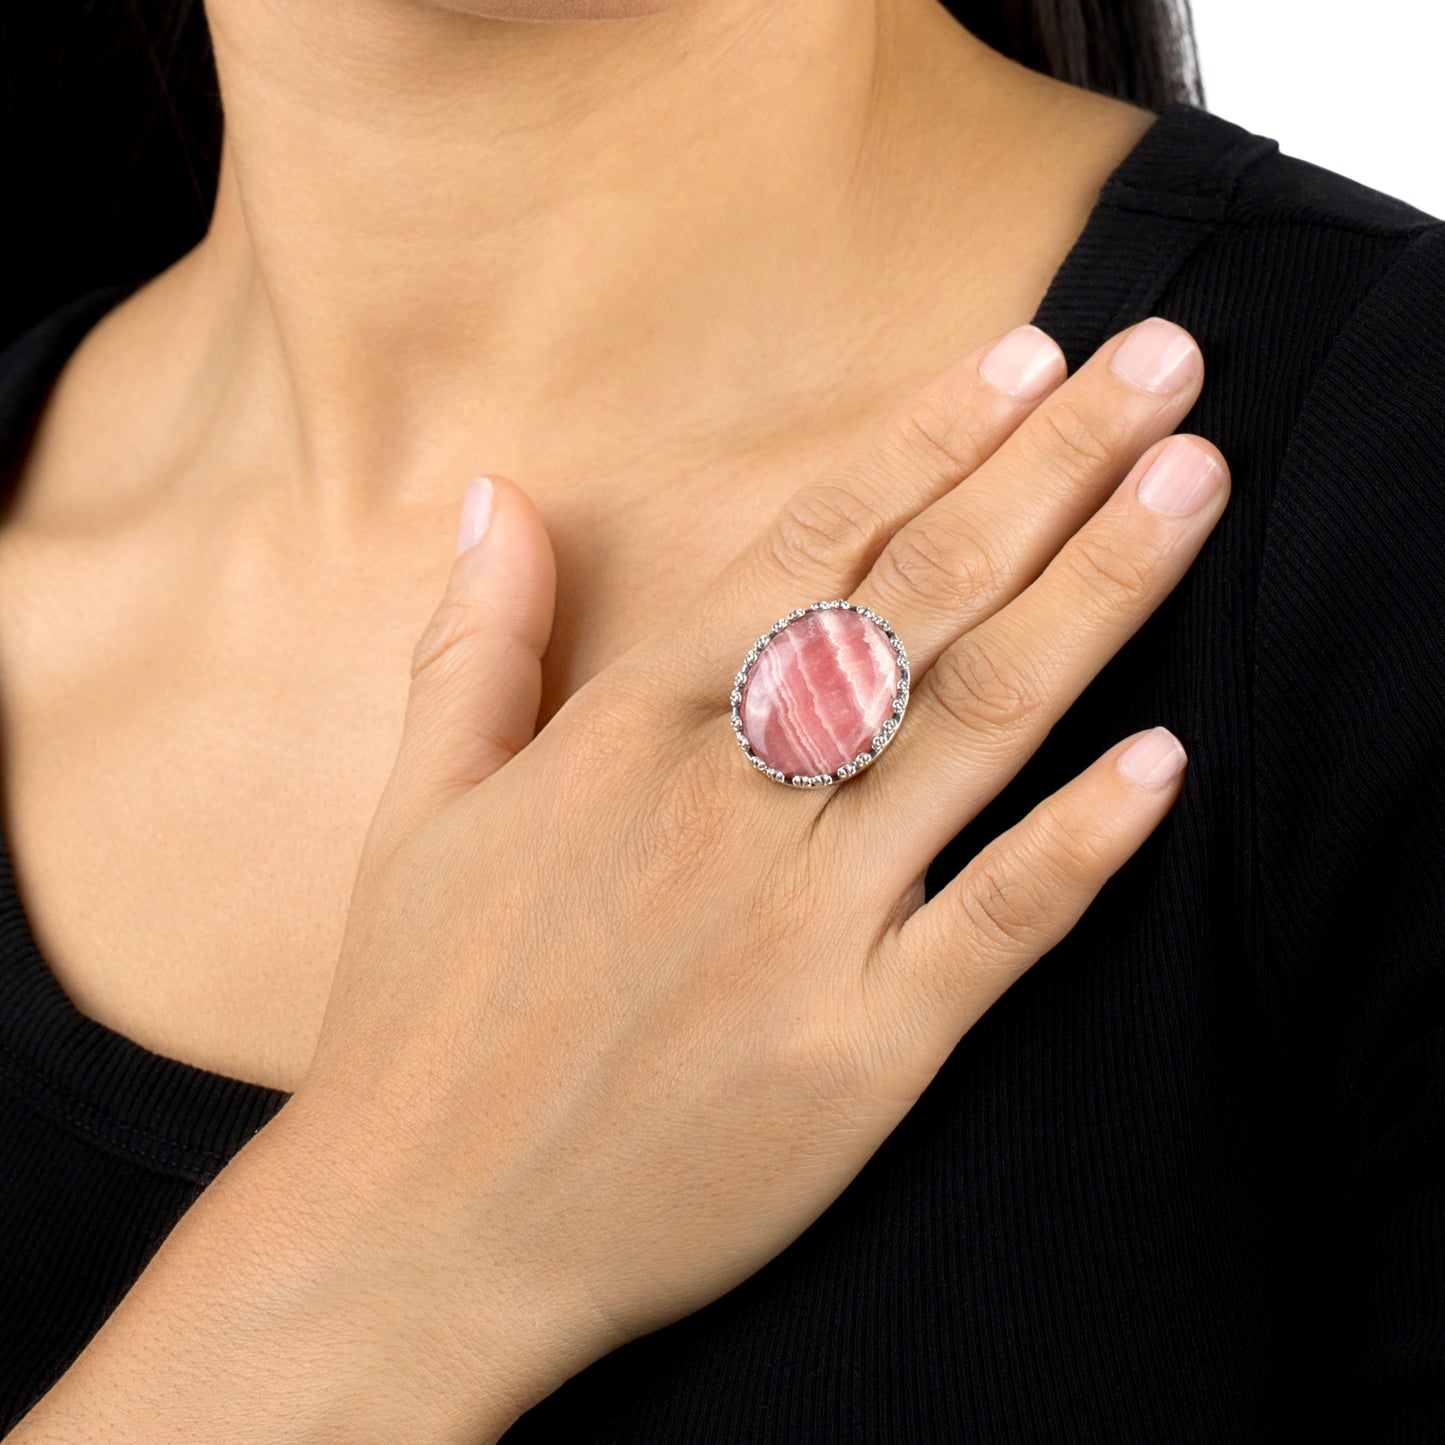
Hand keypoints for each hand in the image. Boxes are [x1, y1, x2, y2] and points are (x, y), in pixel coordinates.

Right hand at [287, 315, 1221, 1435]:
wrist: (423, 1233)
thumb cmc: (417, 1019)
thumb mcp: (416, 811)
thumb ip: (475, 644)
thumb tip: (494, 497)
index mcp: (626, 733)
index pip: (810, 547)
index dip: (927, 441)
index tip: (1025, 356)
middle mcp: (728, 806)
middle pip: (923, 602)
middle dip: (1053, 468)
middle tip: (1161, 365)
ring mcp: (801, 929)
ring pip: (982, 728)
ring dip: (1101, 596)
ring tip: (1192, 488)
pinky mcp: (857, 1052)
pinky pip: (993, 925)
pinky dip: (1083, 842)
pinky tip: (1166, 759)